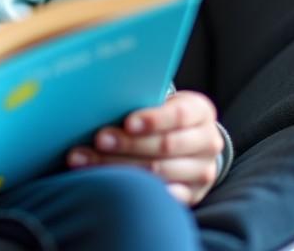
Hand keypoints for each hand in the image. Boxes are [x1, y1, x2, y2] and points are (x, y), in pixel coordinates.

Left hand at [66, 90, 223, 205]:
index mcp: (200, 112)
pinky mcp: (192, 195)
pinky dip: (134, 190)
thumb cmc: (160, 114)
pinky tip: (110, 185)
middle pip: (166, 146)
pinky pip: (162, 196)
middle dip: (128, 144)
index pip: (178, 115)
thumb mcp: (160, 101)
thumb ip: (140, 98)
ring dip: (118, 166)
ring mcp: (202, 172)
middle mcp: (208, 142)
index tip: (127, 122)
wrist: (187, 140)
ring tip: (85, 159)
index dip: (152, 119)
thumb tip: (100, 97)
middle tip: (98, 140)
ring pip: (159, 172)